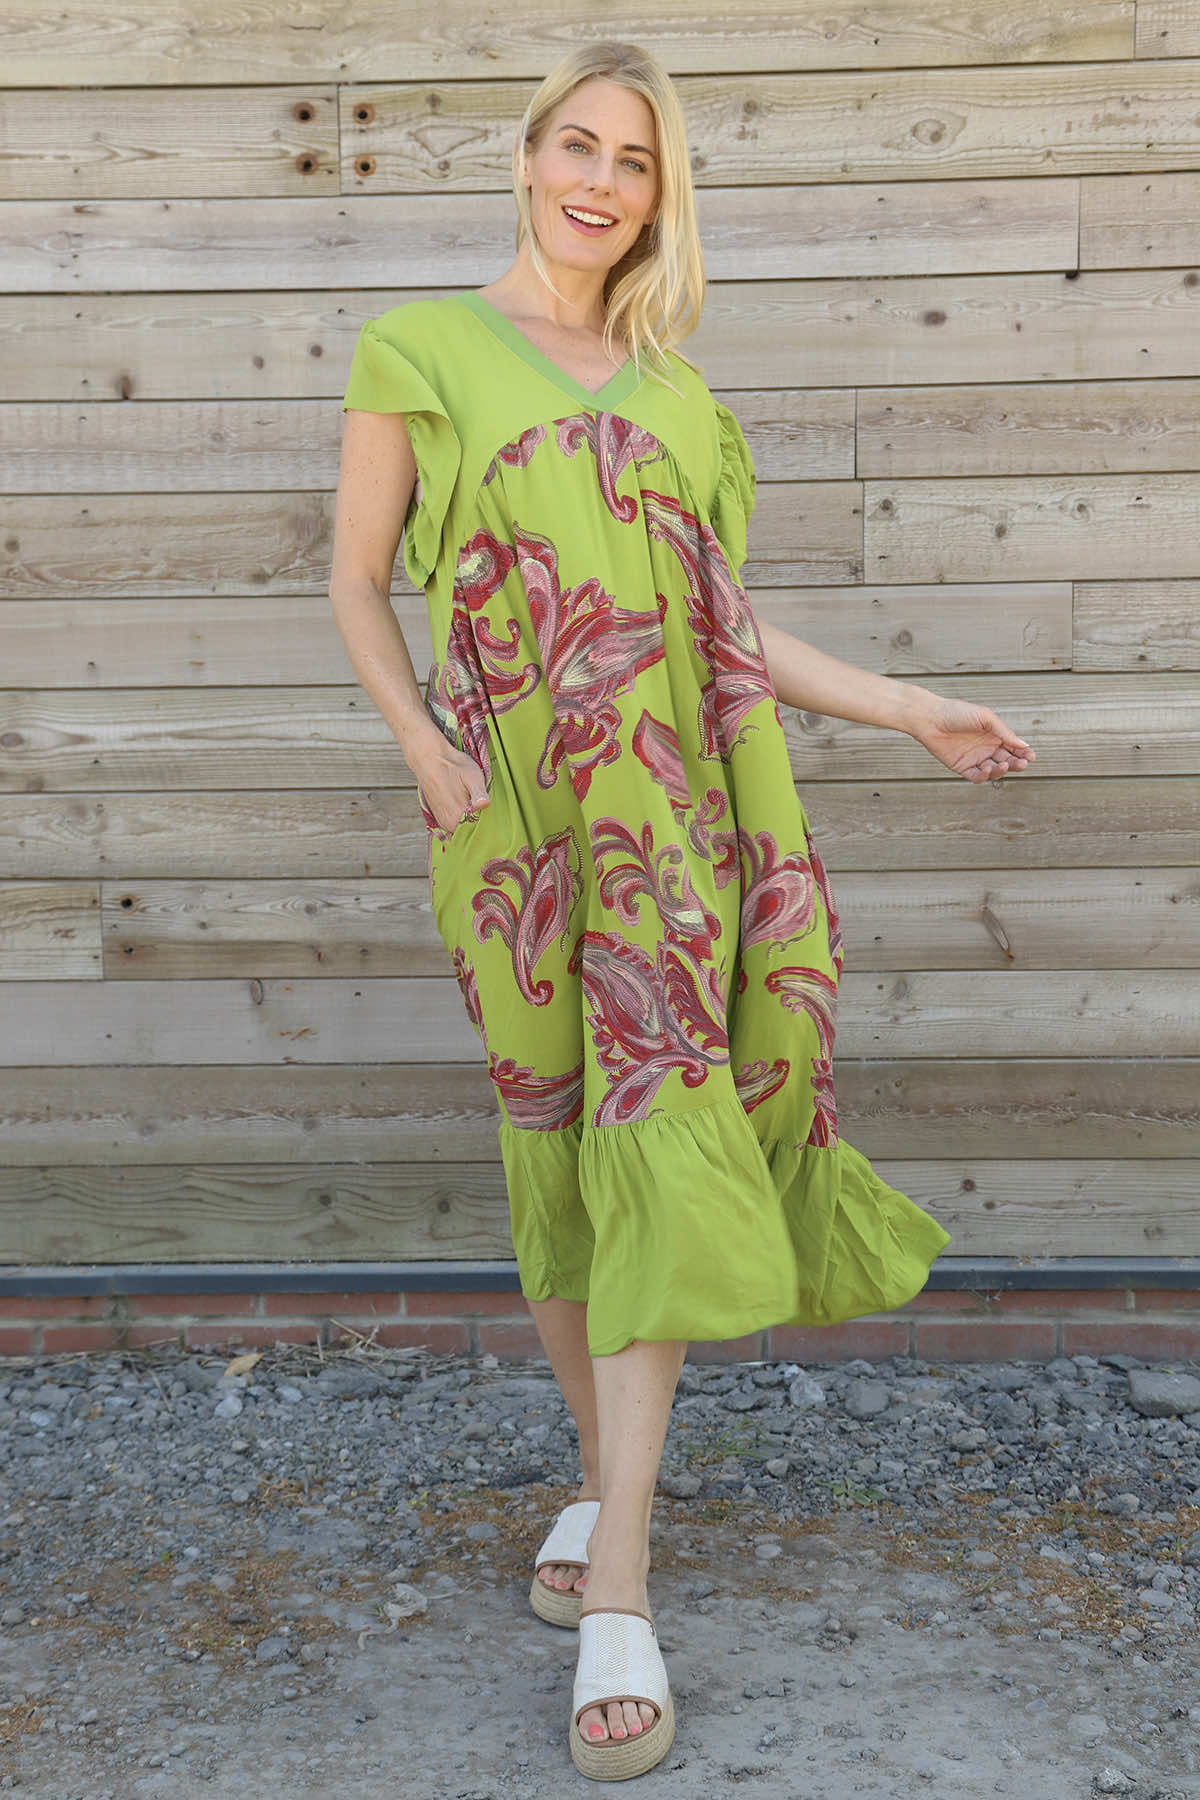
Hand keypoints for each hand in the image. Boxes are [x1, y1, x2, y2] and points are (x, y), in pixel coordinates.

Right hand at [407, 729, 490, 832]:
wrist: (430, 758)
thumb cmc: (452, 766)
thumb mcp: (472, 776)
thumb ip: (479, 794)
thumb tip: (485, 804)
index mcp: (456, 819)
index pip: (480, 831)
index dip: (489, 822)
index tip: (491, 812)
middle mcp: (448, 825)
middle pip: (472, 831)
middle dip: (480, 821)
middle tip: (482, 803)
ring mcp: (443, 821)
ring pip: (464, 827)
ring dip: (471, 818)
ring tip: (471, 800)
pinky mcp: (440, 816)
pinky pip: (456, 823)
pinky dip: (462, 816)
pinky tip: (465, 802)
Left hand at [906, 695, 1035, 782]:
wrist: (931, 718)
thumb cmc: (957, 712)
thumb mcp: (985, 717)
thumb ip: (1004, 732)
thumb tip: (1024, 745)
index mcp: (994, 735)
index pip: (1014, 747)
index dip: (1023, 753)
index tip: (1030, 756)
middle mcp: (986, 748)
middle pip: (1007, 761)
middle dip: (1016, 764)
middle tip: (1021, 763)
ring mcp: (975, 758)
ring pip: (994, 771)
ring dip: (1001, 771)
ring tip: (1002, 765)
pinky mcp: (962, 767)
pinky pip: (976, 777)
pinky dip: (983, 776)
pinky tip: (985, 769)